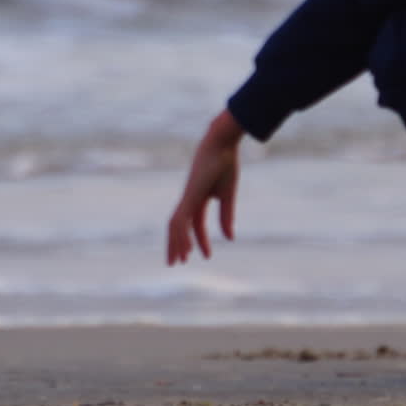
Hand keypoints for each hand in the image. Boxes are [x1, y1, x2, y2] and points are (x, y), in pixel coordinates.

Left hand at [166, 109, 242, 264]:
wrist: (222, 142)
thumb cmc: (226, 163)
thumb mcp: (228, 195)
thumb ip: (227, 216)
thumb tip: (230, 238)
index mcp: (199, 197)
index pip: (196, 223)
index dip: (200, 240)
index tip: (207, 256)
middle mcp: (189, 198)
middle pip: (178, 226)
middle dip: (177, 244)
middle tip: (176, 262)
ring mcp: (187, 196)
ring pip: (175, 225)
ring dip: (175, 243)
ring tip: (178, 260)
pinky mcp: (189, 194)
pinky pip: (180, 218)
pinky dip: (181, 234)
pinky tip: (184, 247)